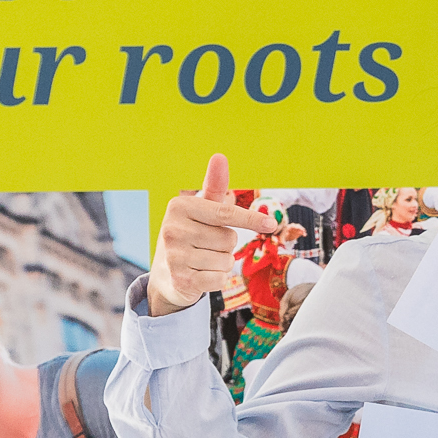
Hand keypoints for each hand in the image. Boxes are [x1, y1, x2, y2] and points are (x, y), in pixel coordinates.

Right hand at [146, 155, 279, 316]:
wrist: (167, 276)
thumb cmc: (190, 236)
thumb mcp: (200, 210)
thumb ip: (213, 186)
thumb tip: (219, 156)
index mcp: (179, 207)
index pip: (225, 213)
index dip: (250, 219)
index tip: (270, 225)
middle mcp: (172, 229)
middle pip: (229, 238)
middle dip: (225, 245)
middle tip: (205, 245)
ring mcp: (174, 256)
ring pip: (226, 260)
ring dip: (221, 263)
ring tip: (201, 261)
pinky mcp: (181, 280)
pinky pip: (220, 279)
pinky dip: (217, 279)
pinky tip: (200, 275)